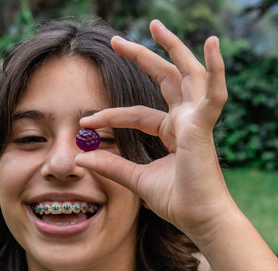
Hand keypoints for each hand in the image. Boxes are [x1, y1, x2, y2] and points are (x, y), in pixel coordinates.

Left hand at [76, 20, 235, 242]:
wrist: (198, 219)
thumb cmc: (176, 201)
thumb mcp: (136, 179)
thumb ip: (111, 166)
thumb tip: (81, 158)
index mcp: (171, 132)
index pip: (135, 114)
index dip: (109, 116)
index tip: (84, 122)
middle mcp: (184, 120)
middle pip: (162, 80)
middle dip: (141, 57)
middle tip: (116, 40)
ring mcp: (196, 120)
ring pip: (185, 74)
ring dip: (172, 48)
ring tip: (154, 24)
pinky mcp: (205, 126)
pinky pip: (213, 93)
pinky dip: (215, 69)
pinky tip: (211, 43)